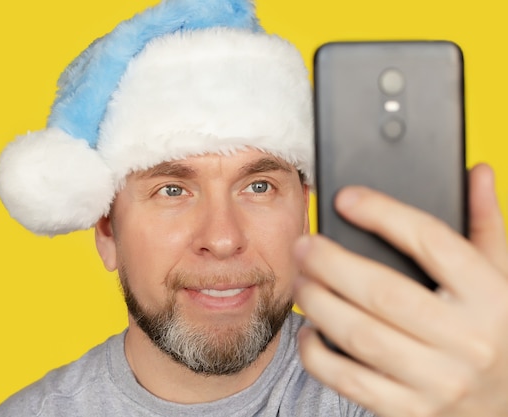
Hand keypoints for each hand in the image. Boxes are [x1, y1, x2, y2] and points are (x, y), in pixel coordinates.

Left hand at [294, 164, 507, 416]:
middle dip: (329, 262)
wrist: (505, 408)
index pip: (430, 240)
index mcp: (491, 297)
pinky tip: (309, 330)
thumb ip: (487, 226)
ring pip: (358, 333)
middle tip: (304, 245)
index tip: (345, 199)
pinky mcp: (409, 410)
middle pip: (381, 289)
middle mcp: (468, 339)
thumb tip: (476, 172)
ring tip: (301, 281)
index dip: (382, 213)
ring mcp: (439, 380)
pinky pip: (349, 379)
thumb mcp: (503, 278)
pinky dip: (317, 353)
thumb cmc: (496, 332)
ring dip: (317, 302)